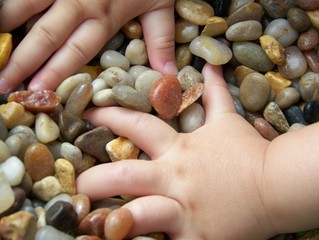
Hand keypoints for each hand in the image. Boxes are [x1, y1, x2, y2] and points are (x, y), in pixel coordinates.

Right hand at [0, 0, 175, 93]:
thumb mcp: (160, 7)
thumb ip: (160, 42)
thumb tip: (167, 77)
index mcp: (104, 17)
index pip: (76, 51)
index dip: (55, 72)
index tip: (36, 90)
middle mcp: (80, 3)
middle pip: (46, 36)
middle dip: (23, 60)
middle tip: (1, 81)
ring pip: (27, 5)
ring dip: (6, 26)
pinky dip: (10, 2)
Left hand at [76, 64, 273, 238]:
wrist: (276, 186)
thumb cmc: (247, 152)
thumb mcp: (228, 119)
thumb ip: (214, 92)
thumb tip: (209, 66)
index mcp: (178, 149)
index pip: (137, 126)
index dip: (109, 116)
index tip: (88, 113)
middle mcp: (175, 178)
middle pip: (124, 175)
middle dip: (94, 179)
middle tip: (75, 184)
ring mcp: (183, 210)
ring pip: (137, 215)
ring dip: (110, 221)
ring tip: (88, 223)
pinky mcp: (194, 238)